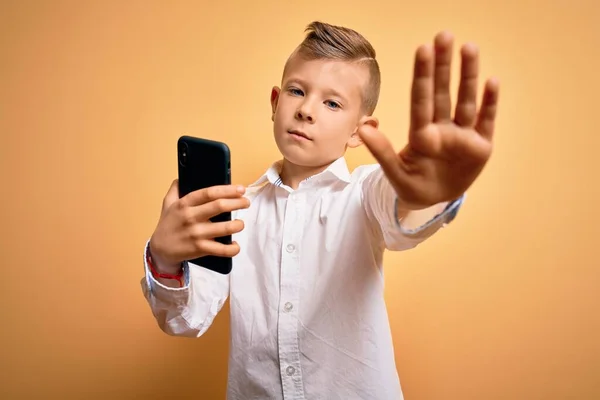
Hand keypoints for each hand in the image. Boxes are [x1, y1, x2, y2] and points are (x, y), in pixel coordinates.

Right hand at [149, 180, 249, 273]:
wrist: (160, 250)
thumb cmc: (167, 225)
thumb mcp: (167, 203)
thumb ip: (175, 189)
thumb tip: (182, 177)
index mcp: (185, 204)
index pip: (209, 193)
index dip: (227, 189)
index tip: (240, 189)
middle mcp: (191, 217)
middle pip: (220, 206)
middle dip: (238, 203)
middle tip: (246, 202)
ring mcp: (196, 234)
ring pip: (225, 228)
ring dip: (238, 225)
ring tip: (240, 223)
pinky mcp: (200, 249)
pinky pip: (222, 250)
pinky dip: (232, 248)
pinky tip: (235, 245)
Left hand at [359, 31, 498, 209]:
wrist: (432, 201)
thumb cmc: (411, 185)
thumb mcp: (395, 173)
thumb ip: (382, 152)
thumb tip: (363, 127)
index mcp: (421, 134)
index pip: (421, 100)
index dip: (422, 76)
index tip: (422, 49)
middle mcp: (441, 129)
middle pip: (442, 93)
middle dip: (443, 66)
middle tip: (443, 35)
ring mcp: (462, 136)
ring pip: (465, 101)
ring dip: (468, 75)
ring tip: (469, 48)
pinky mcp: (480, 146)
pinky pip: (486, 120)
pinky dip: (489, 102)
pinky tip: (491, 81)